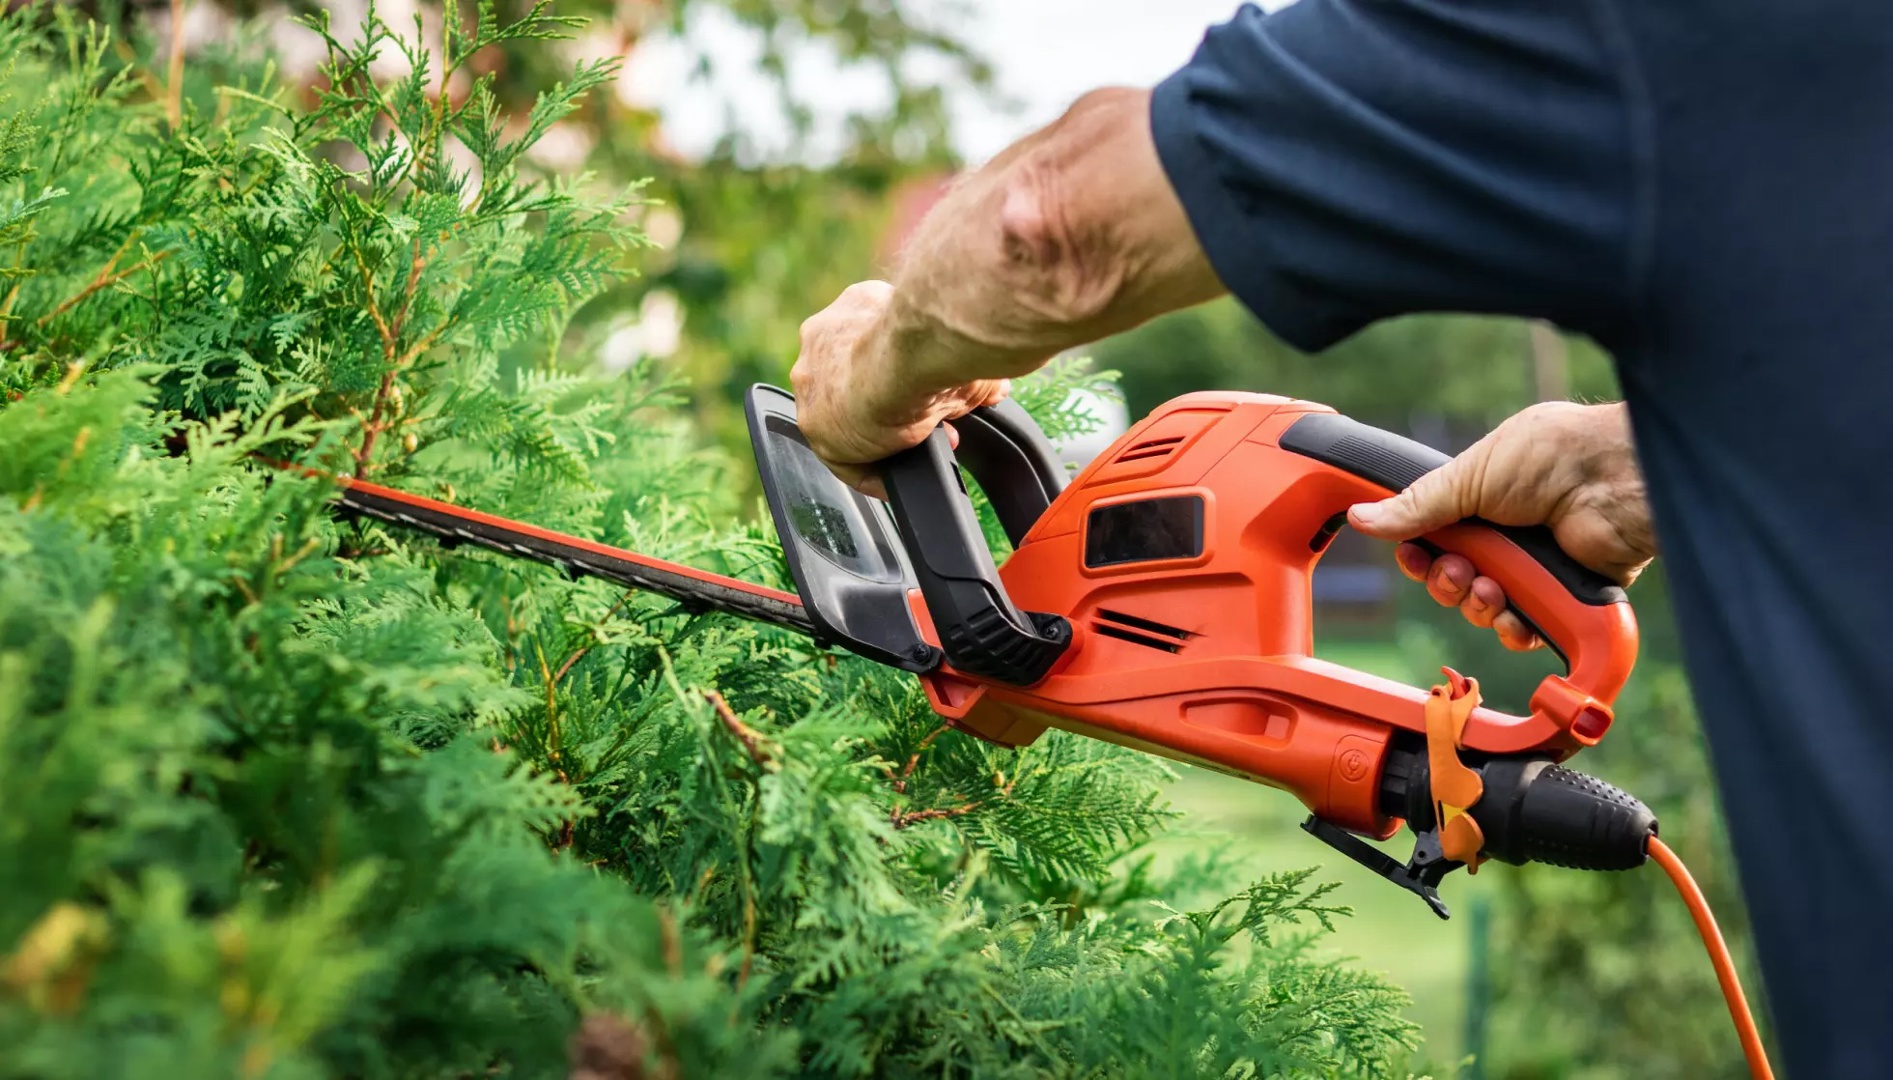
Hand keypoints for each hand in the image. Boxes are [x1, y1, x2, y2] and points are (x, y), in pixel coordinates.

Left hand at [791, 281, 1010, 496]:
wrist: (908, 355)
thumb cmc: (938, 337)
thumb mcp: (956, 348)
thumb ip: (969, 371)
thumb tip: (995, 387)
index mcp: (858, 305)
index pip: (874, 349)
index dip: (906, 382)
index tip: (934, 399)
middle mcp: (824, 336)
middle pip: (857, 384)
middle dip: (895, 411)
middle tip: (933, 427)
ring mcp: (812, 378)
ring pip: (846, 416)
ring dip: (883, 439)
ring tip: (919, 452)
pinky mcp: (812, 421)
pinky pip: (840, 455)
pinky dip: (870, 471)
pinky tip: (896, 481)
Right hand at [1346, 401, 1655, 651]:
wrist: (1613, 480)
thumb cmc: (1551, 457)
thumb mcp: (1470, 475)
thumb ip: (1416, 505)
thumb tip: (1360, 515)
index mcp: (1481, 503)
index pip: (1433, 541)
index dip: (1419, 554)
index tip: (1413, 554)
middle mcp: (1506, 538)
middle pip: (1453, 581)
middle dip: (1448, 582)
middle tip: (1461, 571)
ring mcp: (1534, 570)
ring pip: (1483, 610)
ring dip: (1478, 605)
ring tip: (1492, 588)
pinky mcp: (1562, 598)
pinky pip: (1523, 631)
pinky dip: (1513, 629)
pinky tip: (1516, 615)